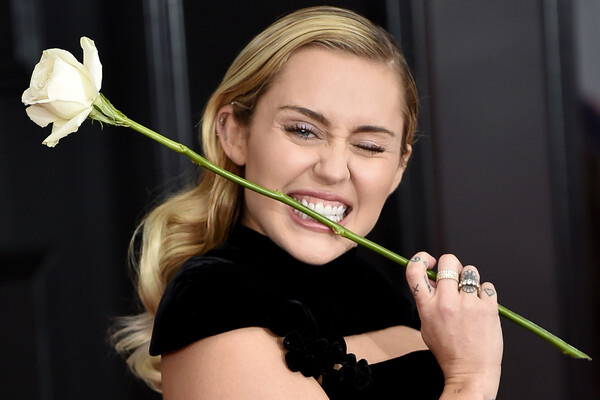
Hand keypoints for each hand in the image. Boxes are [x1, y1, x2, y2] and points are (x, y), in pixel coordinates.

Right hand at [406, 253, 502, 398]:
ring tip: (470, 298)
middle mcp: (446, 301)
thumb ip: (428, 300)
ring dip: (470, 280)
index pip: (415, 269)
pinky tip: (481, 308)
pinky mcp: (488, 307)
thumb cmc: (449, 351)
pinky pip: (487, 286)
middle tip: (455, 277)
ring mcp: (468, 303)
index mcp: (427, 306)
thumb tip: (435, 279)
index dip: (421, 259)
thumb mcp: (427, 325)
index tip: (429, 261)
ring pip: (471, 271)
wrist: (471, 372)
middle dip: (452, 266)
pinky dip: (485, 294)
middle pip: (448, 261)